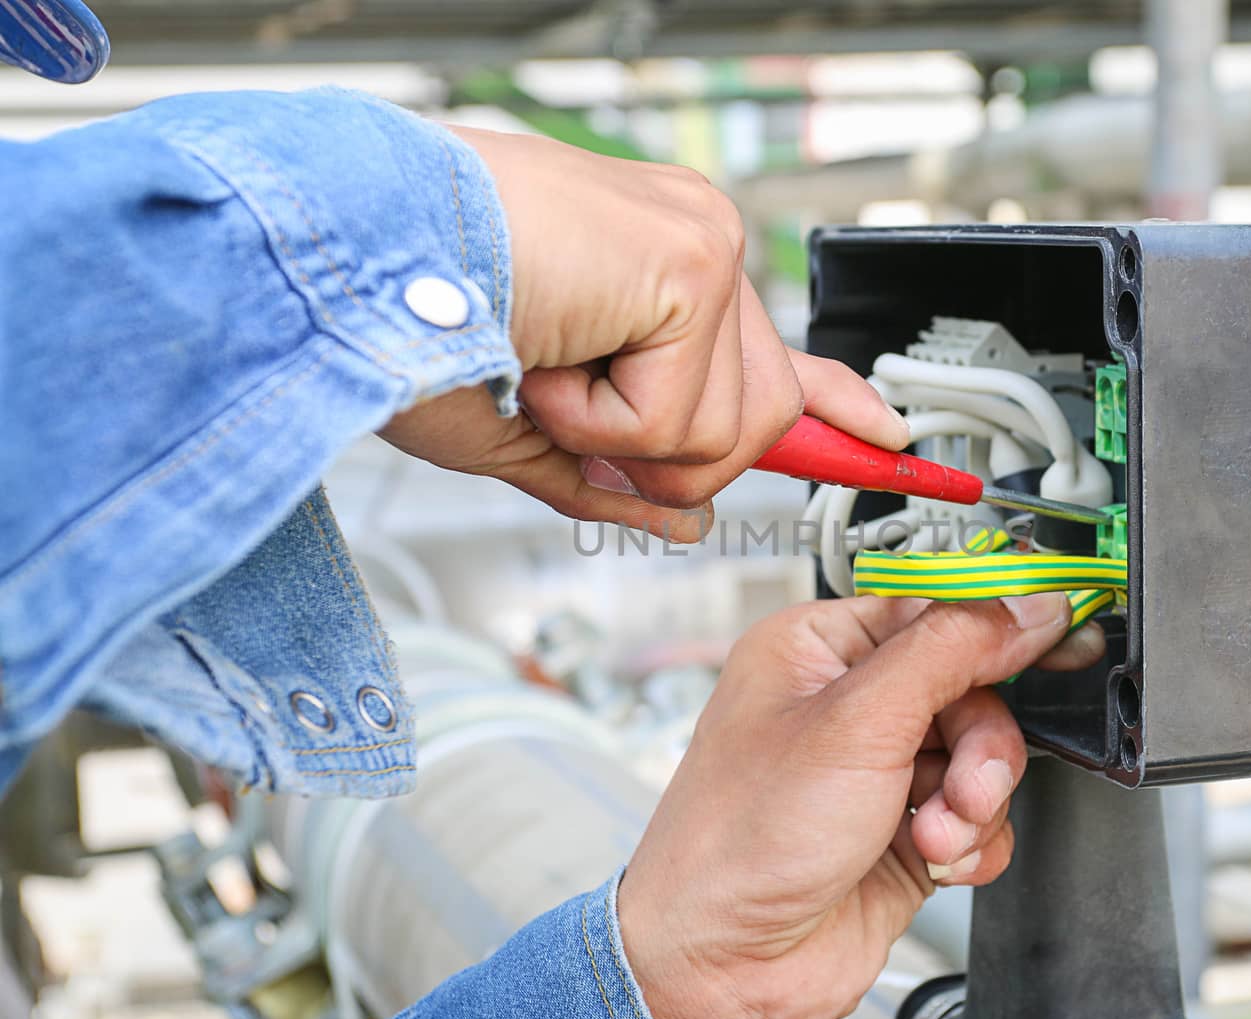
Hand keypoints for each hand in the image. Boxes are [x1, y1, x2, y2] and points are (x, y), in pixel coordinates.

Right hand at [379, 130, 906, 539]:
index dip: (835, 405)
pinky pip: (682, 418)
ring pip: (727, 433)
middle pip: (757, 419)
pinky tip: (543, 360)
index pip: (775, 351)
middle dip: (666, 456)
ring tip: (538, 368)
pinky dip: (597, 422)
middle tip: (565, 404)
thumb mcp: (526, 430)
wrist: (340, 256)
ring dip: (618, 440)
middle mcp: (695, 246)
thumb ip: (616, 473)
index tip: (892, 438)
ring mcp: (703, 246)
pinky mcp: (691, 262)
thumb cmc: (405, 327)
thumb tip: (690, 521)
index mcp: (658, 273)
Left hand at [619, 594, 1105, 1018]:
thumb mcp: (855, 724)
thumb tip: (1023, 606)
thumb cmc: (739, 842)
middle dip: (980, 746)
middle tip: (967, 784)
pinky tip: (937, 861)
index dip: (993, 626)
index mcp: (817, 650)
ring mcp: (877, 773)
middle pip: (971, 688)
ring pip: (982, 757)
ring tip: (936, 835)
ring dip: (975, 801)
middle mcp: (846, 705)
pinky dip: (973, 843)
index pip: (931, 608)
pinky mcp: (903, 833)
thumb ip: (950, 652)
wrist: (722, 969)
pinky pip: (979, 819)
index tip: (1052, 638)